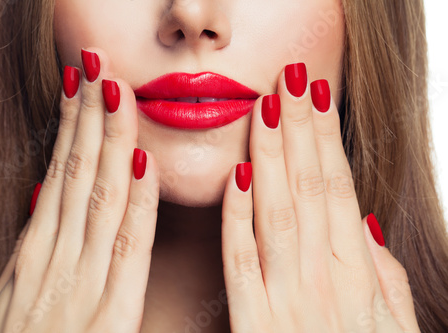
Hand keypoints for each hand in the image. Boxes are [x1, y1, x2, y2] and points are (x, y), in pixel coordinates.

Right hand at [0, 48, 159, 332]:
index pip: (59, 175)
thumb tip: (45, 196)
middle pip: (76, 174)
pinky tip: (142, 162)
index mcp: (35, 257)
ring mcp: (77, 284)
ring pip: (97, 197)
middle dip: (87, 118)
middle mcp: (54, 260)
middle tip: (97, 68)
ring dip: (107, 140)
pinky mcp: (106, 316)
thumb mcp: (14, 298)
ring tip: (114, 91)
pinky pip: (126, 249)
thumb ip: (37, 248)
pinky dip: (134, 203)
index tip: (81, 89)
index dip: (71, 129)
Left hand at [221, 63, 419, 331]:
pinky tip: (237, 179)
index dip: (326, 138)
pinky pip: (243, 263)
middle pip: (310, 188)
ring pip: (278, 213)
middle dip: (300, 131)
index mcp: (358, 276)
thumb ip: (381, 276)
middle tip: (290, 80)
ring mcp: (288, 301)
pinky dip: (240, 220)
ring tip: (265, 108)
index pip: (338, 187)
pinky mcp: (254, 325)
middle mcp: (325, 280)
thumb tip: (363, 222)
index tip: (314, 97)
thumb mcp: (394, 327)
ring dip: (272, 156)